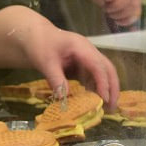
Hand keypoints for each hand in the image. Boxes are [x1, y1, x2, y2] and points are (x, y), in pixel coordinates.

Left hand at [0, 5, 119, 108]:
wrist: (33, 36)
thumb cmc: (39, 45)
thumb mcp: (45, 62)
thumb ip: (56, 79)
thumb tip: (65, 99)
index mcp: (81, 47)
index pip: (98, 65)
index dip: (103, 82)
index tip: (104, 99)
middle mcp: (88, 52)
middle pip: (108, 68)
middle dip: (112, 87)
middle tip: (112, 107)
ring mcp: (86, 58)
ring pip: (103, 74)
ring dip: (106, 89)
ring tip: (106, 109)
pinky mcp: (81, 65)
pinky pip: (92, 77)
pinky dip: (95, 89)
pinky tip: (93, 102)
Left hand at [88, 0, 142, 27]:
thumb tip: (101, 3)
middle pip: (122, 2)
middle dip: (111, 7)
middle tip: (106, 7)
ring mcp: (136, 1)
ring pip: (127, 11)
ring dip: (115, 15)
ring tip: (110, 12)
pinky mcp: (137, 10)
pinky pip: (132, 18)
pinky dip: (122, 21)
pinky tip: (116, 19)